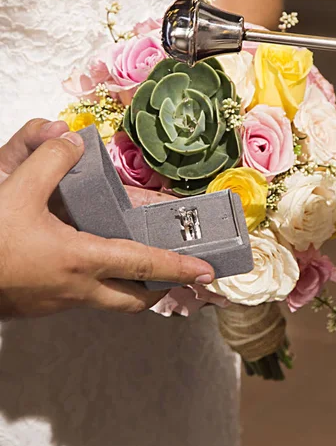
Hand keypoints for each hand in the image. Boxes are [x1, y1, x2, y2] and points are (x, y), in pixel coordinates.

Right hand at [0, 119, 213, 318]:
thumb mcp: (13, 189)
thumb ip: (46, 159)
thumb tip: (69, 139)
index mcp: (80, 260)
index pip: (144, 265)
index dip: (178, 268)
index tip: (207, 273)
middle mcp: (76, 289)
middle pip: (132, 301)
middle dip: (158, 289)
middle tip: (170, 276)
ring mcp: (58, 303)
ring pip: (106, 300)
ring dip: (124, 285)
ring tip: (128, 262)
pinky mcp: (39, 307)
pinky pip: (78, 296)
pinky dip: (92, 281)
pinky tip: (77, 260)